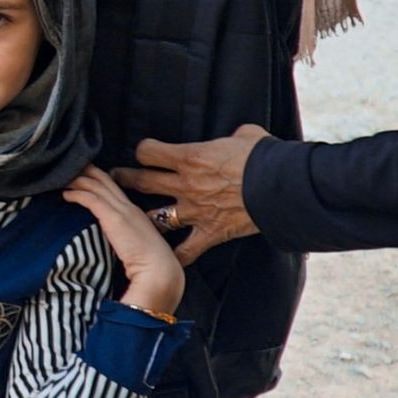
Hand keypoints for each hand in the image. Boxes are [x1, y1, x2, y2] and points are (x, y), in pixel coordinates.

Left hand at [64, 167, 185, 318]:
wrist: (161, 275)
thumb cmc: (152, 270)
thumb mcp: (137, 251)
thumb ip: (125, 244)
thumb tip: (113, 247)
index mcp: (137, 215)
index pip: (116, 190)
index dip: (101, 180)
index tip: (86, 176)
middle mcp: (130, 208)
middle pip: (106, 181)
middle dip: (88, 171)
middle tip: (71, 166)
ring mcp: (123, 211)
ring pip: (97, 186)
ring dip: (79, 180)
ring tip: (63, 178)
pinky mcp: (113, 218)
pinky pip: (91, 199)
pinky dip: (77, 194)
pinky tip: (66, 195)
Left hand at [113, 126, 269, 266]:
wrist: (282, 189)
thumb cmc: (265, 158)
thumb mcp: (246, 136)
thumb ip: (233, 137)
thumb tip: (237, 137)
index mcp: (190, 157)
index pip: (148, 151)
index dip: (144, 150)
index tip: (145, 151)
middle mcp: (185, 185)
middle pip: (142, 181)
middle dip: (125, 179)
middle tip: (116, 179)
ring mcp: (195, 211)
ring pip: (156, 217)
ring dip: (142, 218)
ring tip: (131, 219)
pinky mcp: (210, 233)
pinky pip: (186, 251)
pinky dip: (176, 257)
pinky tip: (166, 261)